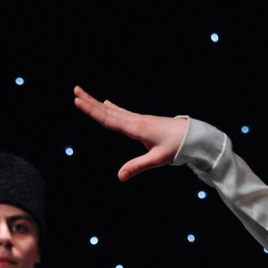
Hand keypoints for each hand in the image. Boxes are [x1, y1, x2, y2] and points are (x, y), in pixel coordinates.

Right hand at [72, 87, 188, 179]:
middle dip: (90, 102)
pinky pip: (122, 113)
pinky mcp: (142, 121)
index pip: (109, 120)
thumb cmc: (176, 147)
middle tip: (75, 90)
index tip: (78, 102)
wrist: (192, 136)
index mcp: (135, 128)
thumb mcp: (157, 160)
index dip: (92, 111)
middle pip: (107, 111)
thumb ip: (137, 167)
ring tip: (84, 95)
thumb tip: (119, 177)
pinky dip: (112, 108)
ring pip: (113, 110)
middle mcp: (135, 120)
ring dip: (98, 103)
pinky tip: (106, 103)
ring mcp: (139, 119)